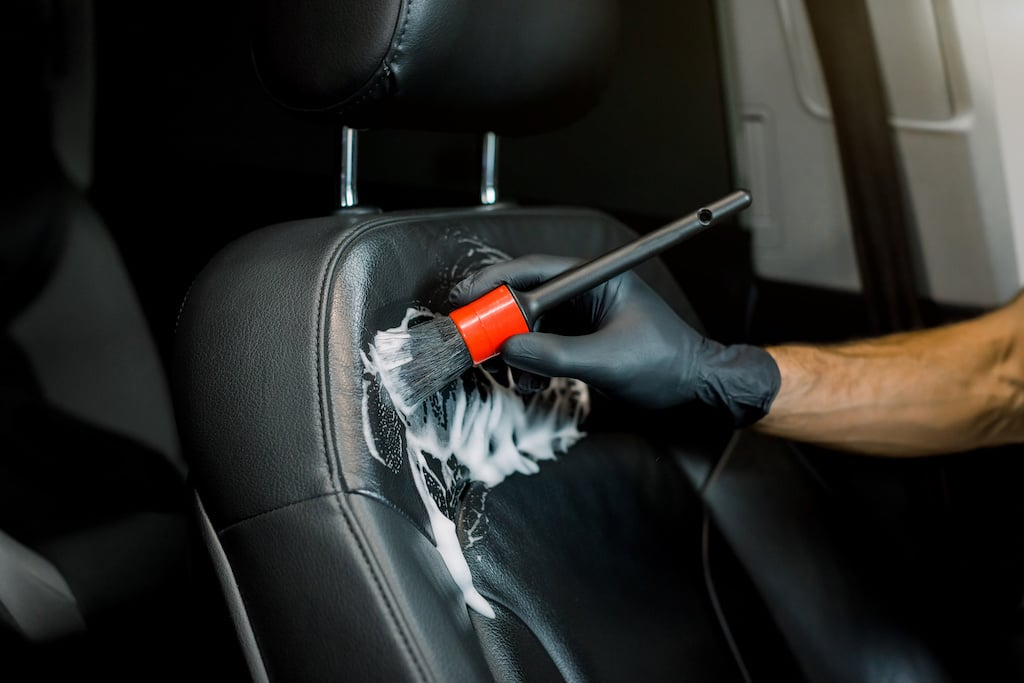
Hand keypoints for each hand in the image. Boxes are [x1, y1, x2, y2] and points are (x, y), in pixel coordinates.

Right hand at [449, 254, 780, 425]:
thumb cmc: (668, 365)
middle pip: (523, 296)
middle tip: (476, 344)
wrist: (695, 392)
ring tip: (512, 374)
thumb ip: (555, 354)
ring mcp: (579, 318)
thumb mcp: (608, 361)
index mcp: (596, 278)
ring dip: (512, 349)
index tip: (466, 301)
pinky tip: (530, 382)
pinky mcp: (577, 341)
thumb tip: (508, 349)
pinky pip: (538, 345)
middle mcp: (583, 293)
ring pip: (527, 324)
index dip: (495, 283)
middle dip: (498, 322)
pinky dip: (526, 364)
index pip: (534, 270)